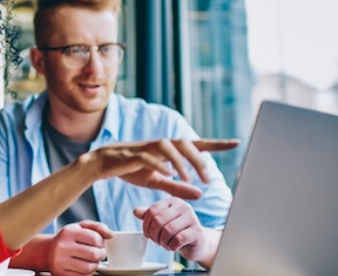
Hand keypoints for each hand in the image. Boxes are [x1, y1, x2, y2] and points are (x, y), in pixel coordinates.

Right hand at [47, 221, 113, 275]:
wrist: (48, 251)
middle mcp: (62, 246)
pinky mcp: (59, 274)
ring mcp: (59, 261)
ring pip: (89, 268)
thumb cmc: (69, 238)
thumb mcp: (81, 227)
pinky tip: (84, 267)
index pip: (95, 238)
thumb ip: (98, 227)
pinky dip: (88, 273)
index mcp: (68, 232)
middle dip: (101, 255)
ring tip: (91, 260)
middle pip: (94, 254)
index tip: (99, 244)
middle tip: (98, 253)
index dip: (101, 242)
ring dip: (95, 265)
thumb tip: (110, 235)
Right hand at [84, 139, 238, 199]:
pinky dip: (160, 165)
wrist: (102, 164)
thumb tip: (200, 194)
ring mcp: (147, 147)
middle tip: (208, 179)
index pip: (197, 144)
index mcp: (169, 150)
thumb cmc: (131, 169)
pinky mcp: (133, 154)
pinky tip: (169, 174)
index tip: (236, 142)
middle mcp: (161, 144)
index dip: (216, 143)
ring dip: (182, 162)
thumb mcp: (157, 181)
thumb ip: (177, 186)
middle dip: (199, 160)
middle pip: (185, 143)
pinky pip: (149, 157)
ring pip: (169, 147)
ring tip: (189, 178)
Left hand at [134, 198, 211, 261]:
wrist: (197, 243)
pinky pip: (178, 239)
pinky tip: (174, 247)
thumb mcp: (162, 222)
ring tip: (166, 244)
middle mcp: (184, 206)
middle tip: (157, 241)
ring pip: (168, 230)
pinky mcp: (197, 231)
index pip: (152, 210)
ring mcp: (192, 218)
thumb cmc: (177, 232)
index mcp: (173, 201)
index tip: (148, 234)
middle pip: (159, 220)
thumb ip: (150, 216)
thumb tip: (136, 211)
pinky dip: (172, 246)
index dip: (146, 225)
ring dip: (163, 242)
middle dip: (154, 235)